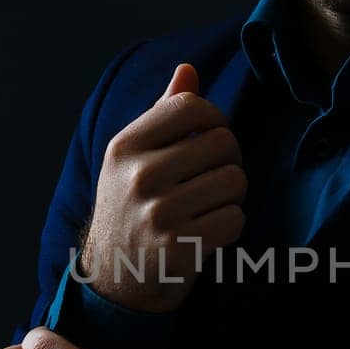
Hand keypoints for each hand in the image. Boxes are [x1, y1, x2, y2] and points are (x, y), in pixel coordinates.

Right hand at [80, 61, 247, 313]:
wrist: (115, 279)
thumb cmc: (132, 208)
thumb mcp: (133, 159)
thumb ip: (162, 114)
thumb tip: (188, 70)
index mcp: (124, 146)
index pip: (192, 107)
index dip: (214, 120)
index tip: (210, 140)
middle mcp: (138, 176)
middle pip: (222, 142)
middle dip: (228, 161)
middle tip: (212, 180)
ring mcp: (157, 214)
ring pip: (234, 181)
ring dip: (233, 195)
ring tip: (210, 206)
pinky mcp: (179, 248)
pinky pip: (235, 219)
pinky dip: (231, 226)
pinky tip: (209, 232)